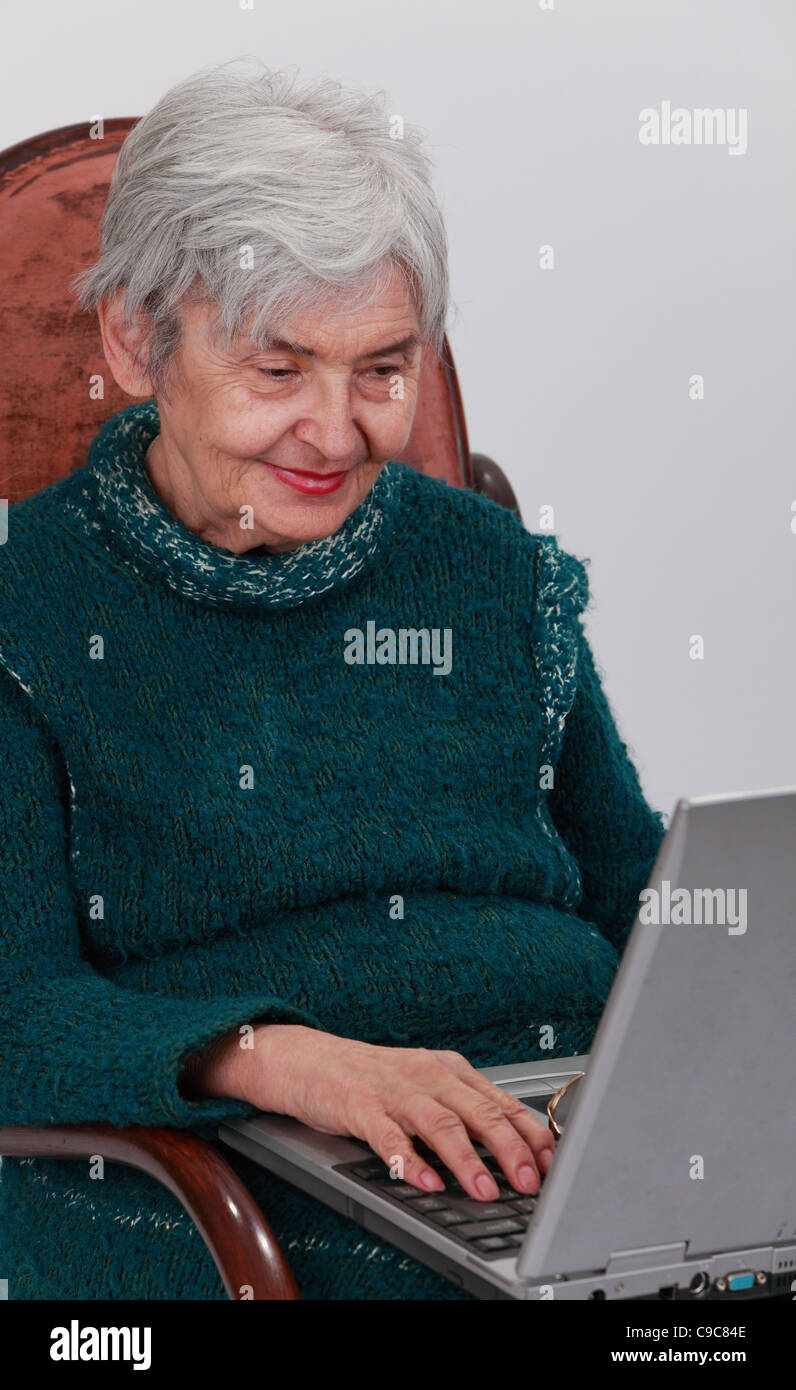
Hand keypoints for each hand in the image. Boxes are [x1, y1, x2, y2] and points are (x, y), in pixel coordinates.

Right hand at [212, 1024, 555, 1201]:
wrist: (308, 1059)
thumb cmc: (370, 1079)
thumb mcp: (425, 1087)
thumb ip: (463, 1112)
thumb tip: (511, 1151)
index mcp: (450, 1070)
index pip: (502, 1101)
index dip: (531, 1133)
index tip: (554, 1162)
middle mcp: (428, 1075)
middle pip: (479, 1111)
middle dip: (510, 1149)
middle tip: (531, 1182)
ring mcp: (394, 1089)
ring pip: (440, 1123)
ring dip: (466, 1160)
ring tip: (485, 1190)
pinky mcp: (360, 1105)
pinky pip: (388, 1134)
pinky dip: (409, 1159)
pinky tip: (423, 1181)